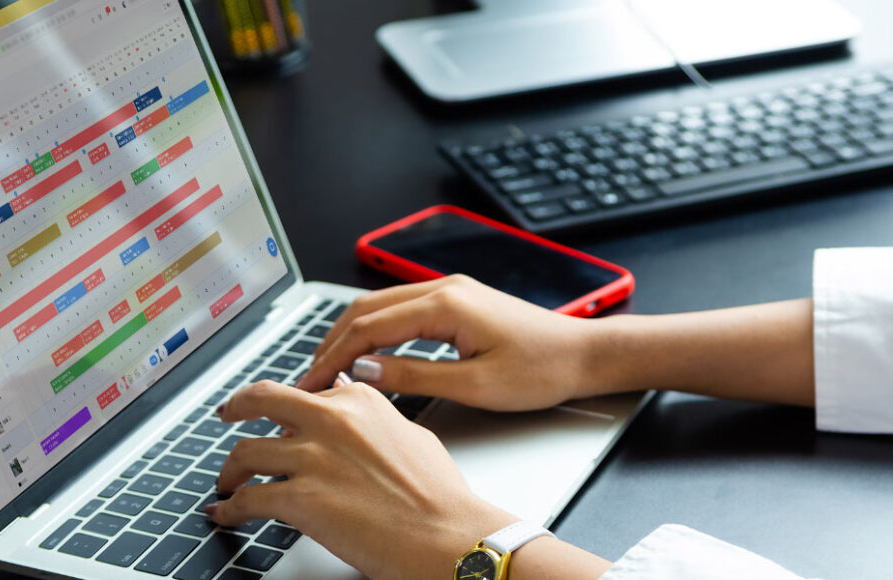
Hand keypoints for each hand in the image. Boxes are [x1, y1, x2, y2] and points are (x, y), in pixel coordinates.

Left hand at [209, 378, 517, 579]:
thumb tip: (359, 421)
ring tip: (227, 483)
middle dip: (237, 406)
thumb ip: (376, 422)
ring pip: (245, 452)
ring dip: (229, 470)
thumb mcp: (412, 436)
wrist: (446, 535)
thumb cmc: (440, 496)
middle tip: (227, 414)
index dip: (290, 411)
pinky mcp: (300, 498)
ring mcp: (313, 457)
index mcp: (359, 400)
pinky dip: (229, 509)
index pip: (308, 393)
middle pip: (262, 400)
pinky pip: (247, 499)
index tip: (279, 419)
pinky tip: (226, 515)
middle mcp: (331, 420)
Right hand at [295, 275, 606, 410]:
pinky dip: (374, 330)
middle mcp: (443, 289)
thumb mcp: (475, 385)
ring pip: (380, 306)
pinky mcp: (457, 301)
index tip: (312, 384)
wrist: (582, 354)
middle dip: (332, 343)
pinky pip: (401, 310)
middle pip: (366, 309)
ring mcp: (450, 291)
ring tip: (329, 368)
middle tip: (309, 378)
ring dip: (350, 335)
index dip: (334, 357)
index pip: (369, 327)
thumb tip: (366, 372)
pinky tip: (367, 354)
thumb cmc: (540, 370)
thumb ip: (415, 376)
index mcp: (445, 305)